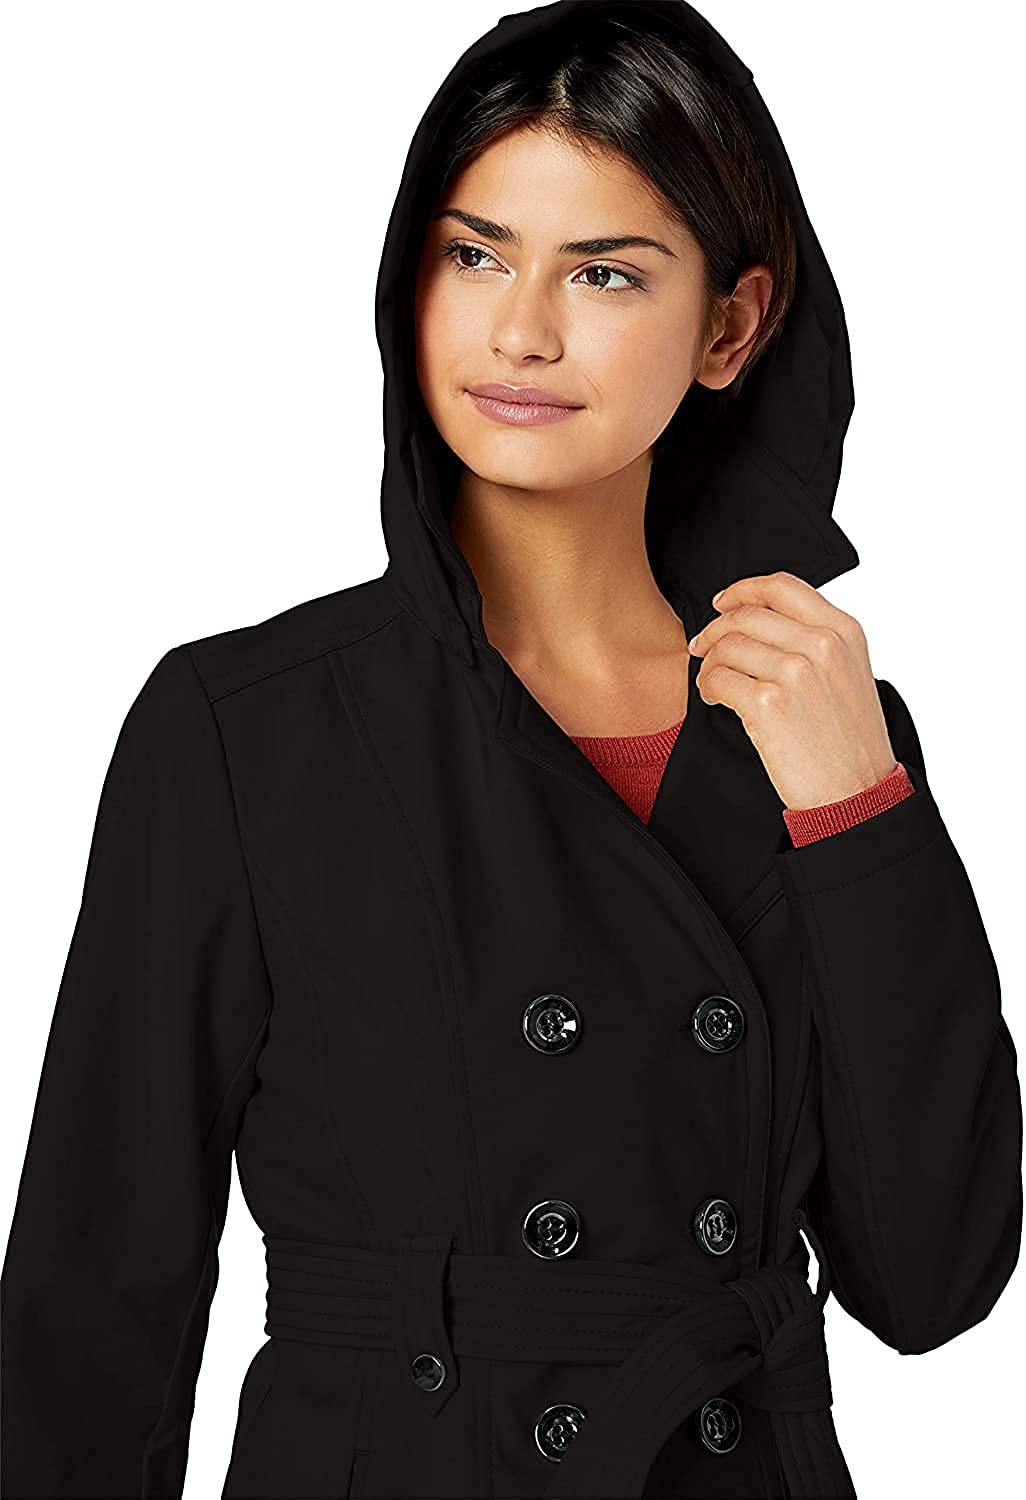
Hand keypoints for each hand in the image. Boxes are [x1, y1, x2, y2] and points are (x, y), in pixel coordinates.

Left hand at [686, 572, 897, 810]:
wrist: (857, 791)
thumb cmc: (850, 739)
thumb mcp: (849, 674)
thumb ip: (816, 641)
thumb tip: (761, 621)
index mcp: (844, 631)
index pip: (782, 587)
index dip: (743, 590)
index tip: (723, 602)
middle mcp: (822, 645)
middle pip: (747, 615)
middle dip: (715, 629)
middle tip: (701, 646)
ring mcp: (795, 673)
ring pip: (728, 646)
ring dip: (710, 663)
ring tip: (712, 682)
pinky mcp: (769, 704)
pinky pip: (718, 679)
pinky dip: (708, 687)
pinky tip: (716, 699)